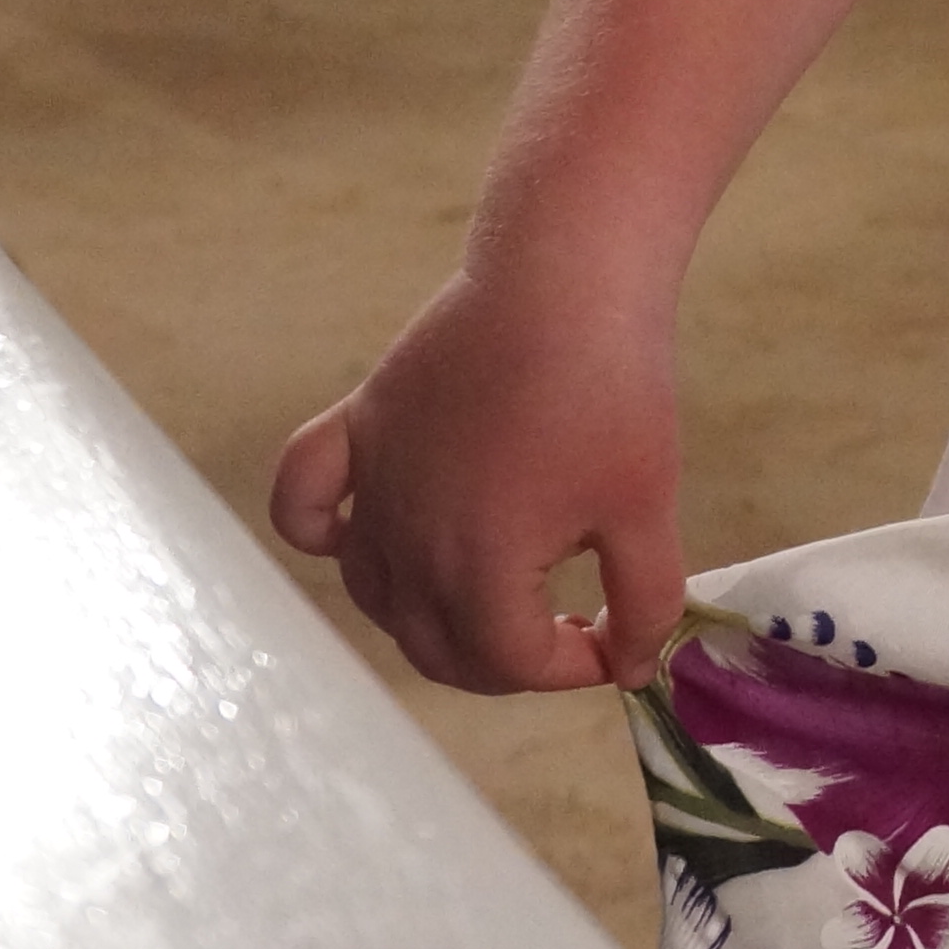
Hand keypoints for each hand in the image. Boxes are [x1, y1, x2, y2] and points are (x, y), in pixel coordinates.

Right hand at [269, 267, 689, 694]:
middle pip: (435, 645)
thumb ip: (644, 602)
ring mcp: (370, 486)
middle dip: (503, 660)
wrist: (564, 280)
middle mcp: (404, 541)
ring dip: (428, 617)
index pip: (506, 662)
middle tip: (560, 632)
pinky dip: (321, 533)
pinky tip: (361, 535)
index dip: (569, 668)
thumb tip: (633, 666)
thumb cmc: (613, 392)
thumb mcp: (648, 508)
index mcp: (477, 569)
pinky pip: (300, 503)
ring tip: (492, 597)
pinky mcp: (353, 430)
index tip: (613, 643)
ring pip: (372, 593)